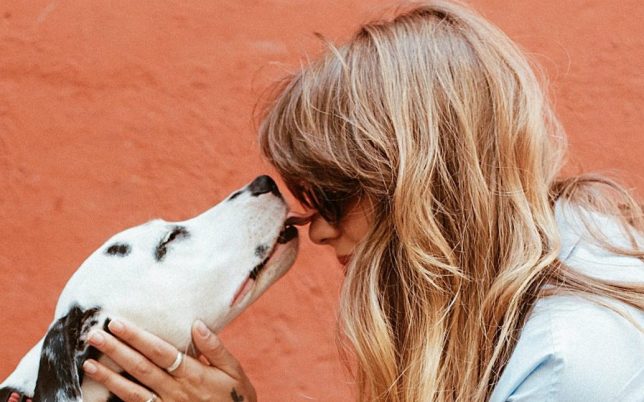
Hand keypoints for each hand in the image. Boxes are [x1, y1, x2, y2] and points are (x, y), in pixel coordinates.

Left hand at [82, 319, 255, 401]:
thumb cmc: (236, 397)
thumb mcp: (234, 371)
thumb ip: (215, 348)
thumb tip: (196, 324)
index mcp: (193, 374)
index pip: (160, 352)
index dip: (138, 338)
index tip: (118, 324)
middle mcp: (176, 390)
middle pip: (141, 368)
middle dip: (116, 351)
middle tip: (94, 335)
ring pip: (133, 391)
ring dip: (109, 377)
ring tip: (88, 362)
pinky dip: (118, 400)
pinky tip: (102, 392)